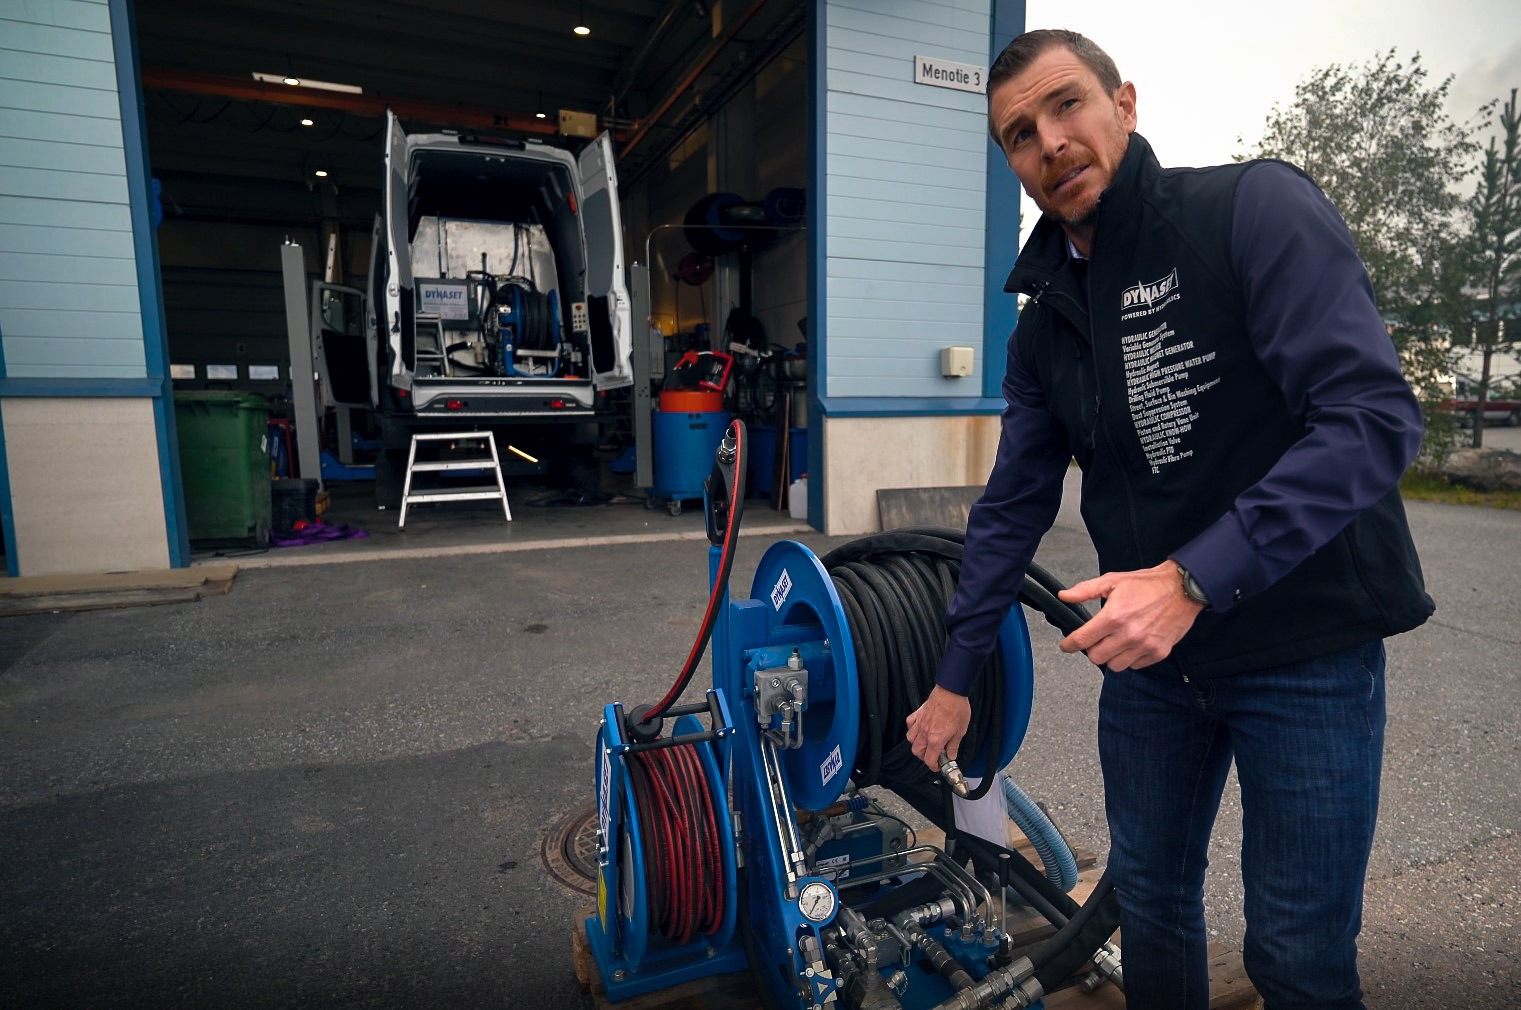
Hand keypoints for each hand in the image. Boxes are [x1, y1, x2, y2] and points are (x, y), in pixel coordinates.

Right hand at [905, 686, 970, 772]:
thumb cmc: (957, 709)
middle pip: (917, 752)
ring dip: (917, 745)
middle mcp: (925, 733)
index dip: (933, 766)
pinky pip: (910, 724)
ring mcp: (919, 723)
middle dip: (924, 757)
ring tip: (925, 744)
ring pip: (910, 739)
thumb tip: (951, 755)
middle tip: (933, 756)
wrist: (951, 692)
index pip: (929, 759)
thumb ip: (953, 746)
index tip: (938, 766)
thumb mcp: (960, 731)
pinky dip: (912, 729)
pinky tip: (919, 729)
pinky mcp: (918, 714)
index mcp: (936, 739)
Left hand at [1057, 560, 1204, 671]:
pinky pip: (1135, 666)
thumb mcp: (1113, 581)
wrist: (1182, 589)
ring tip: (1115, 641)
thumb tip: (1064, 596)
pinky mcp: (1159, 652)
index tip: (1066, 645)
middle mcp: (1129, 635)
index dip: (1069, 645)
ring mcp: (1145, 646)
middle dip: (1092, 649)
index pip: (1083, 640)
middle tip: (1097, 638)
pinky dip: (1130, 658)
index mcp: (1114, 617)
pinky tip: (1132, 644)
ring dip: (1111, 656)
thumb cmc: (1148, 584)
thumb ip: (1085, 590)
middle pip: (1096, 657)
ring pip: (1115, 666)